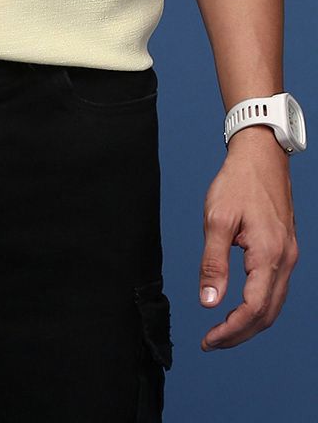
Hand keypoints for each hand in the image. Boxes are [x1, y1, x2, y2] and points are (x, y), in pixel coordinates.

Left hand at [198, 126, 299, 349]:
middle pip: (267, 314)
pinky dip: (258, 306)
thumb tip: (209, 301)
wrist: (261, 156)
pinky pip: (275, 289)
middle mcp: (285, 260)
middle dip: (240, 333)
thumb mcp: (216, 219)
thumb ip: (212, 263)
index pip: (253, 309)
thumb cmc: (238, 182)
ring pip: (273, 304)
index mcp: (269, 255)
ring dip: (249, 323)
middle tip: (212, 341)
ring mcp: (288, 256)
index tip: (208, 340)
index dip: (231, 331)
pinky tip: (240, 307)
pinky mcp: (284, 250)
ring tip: (222, 330)